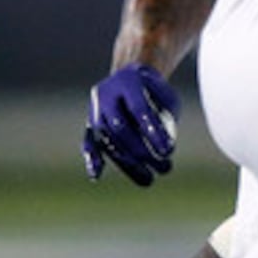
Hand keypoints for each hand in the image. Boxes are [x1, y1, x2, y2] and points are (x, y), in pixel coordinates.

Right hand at [82, 65, 178, 185]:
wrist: (129, 78)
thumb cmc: (155, 92)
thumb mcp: (168, 99)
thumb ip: (167, 120)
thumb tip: (164, 149)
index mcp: (128, 82)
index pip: (139, 110)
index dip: (153, 131)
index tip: (169, 151)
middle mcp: (106, 94)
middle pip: (120, 127)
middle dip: (142, 150)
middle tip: (165, 168)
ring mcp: (95, 109)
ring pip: (106, 138)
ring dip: (127, 162)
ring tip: (149, 179)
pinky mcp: (90, 123)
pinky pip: (88, 141)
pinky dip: (91, 157)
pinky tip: (96, 175)